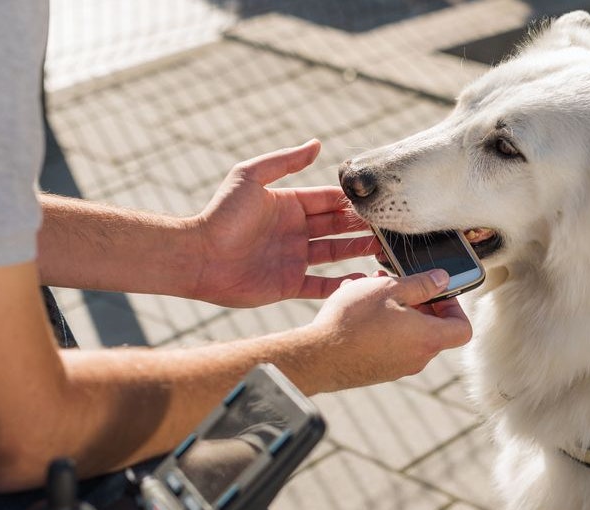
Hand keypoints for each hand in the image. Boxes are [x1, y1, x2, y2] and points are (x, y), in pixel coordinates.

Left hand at [189, 140, 378, 306]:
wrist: (198, 257)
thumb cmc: (220, 215)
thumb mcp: (250, 177)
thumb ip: (284, 162)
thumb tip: (316, 143)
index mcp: (288, 205)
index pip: (327, 200)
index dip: (351, 201)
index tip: (377, 200)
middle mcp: (294, 231)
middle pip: (336, 227)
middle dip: (361, 226)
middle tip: (390, 225)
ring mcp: (292, 259)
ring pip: (335, 254)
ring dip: (358, 251)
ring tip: (386, 249)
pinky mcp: (288, 284)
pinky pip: (321, 285)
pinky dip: (342, 284)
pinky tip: (363, 280)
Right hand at [303, 269, 472, 391]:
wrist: (317, 357)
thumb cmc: (353, 321)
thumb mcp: (387, 290)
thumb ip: (421, 284)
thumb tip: (442, 279)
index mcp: (428, 338)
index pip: (462, 329)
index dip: (455, 308)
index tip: (436, 293)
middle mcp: (417, 358)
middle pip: (432, 328)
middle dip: (416, 301)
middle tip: (394, 283)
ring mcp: (397, 367)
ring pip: (406, 333)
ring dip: (394, 310)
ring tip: (369, 290)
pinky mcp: (378, 371)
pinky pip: (389, 344)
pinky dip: (381, 326)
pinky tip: (357, 309)